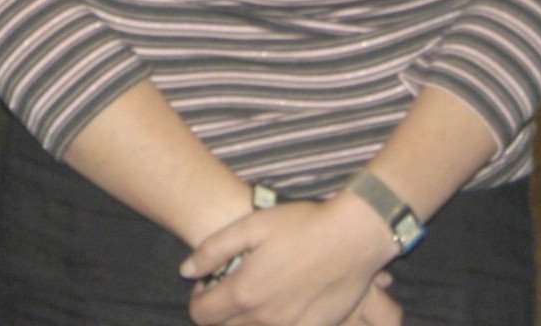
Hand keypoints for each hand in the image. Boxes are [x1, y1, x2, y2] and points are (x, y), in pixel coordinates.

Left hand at [182, 195, 396, 325]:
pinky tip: (285, 299)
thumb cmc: (301, 225)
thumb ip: (212, 250)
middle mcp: (265, 317)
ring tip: (260, 290)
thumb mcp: (250, 226)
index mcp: (244, 292)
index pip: (201, 315)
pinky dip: (276, 321)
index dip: (198, 299)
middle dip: (221, 310)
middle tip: (234, 285)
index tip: (209, 284)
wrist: (354, 237)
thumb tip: (186, 272)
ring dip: (247, 317)